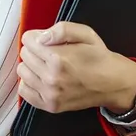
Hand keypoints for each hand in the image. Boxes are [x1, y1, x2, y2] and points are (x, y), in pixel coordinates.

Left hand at [17, 22, 135, 113]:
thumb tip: (41, 37)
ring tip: (47, 65)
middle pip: (24, 55)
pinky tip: (42, 78)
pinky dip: (29, 83)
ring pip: (22, 71)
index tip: (48, 40)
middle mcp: (51, 78)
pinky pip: (24, 91)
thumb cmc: (99, 57)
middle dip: (35, 50)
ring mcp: (50, 94)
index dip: (37, 36)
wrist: (113, 84)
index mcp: (58, 58)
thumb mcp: (86, 33)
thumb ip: (62, 29)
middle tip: (50, 53)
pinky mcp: (50, 106)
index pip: (28, 40)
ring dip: (32, 66)